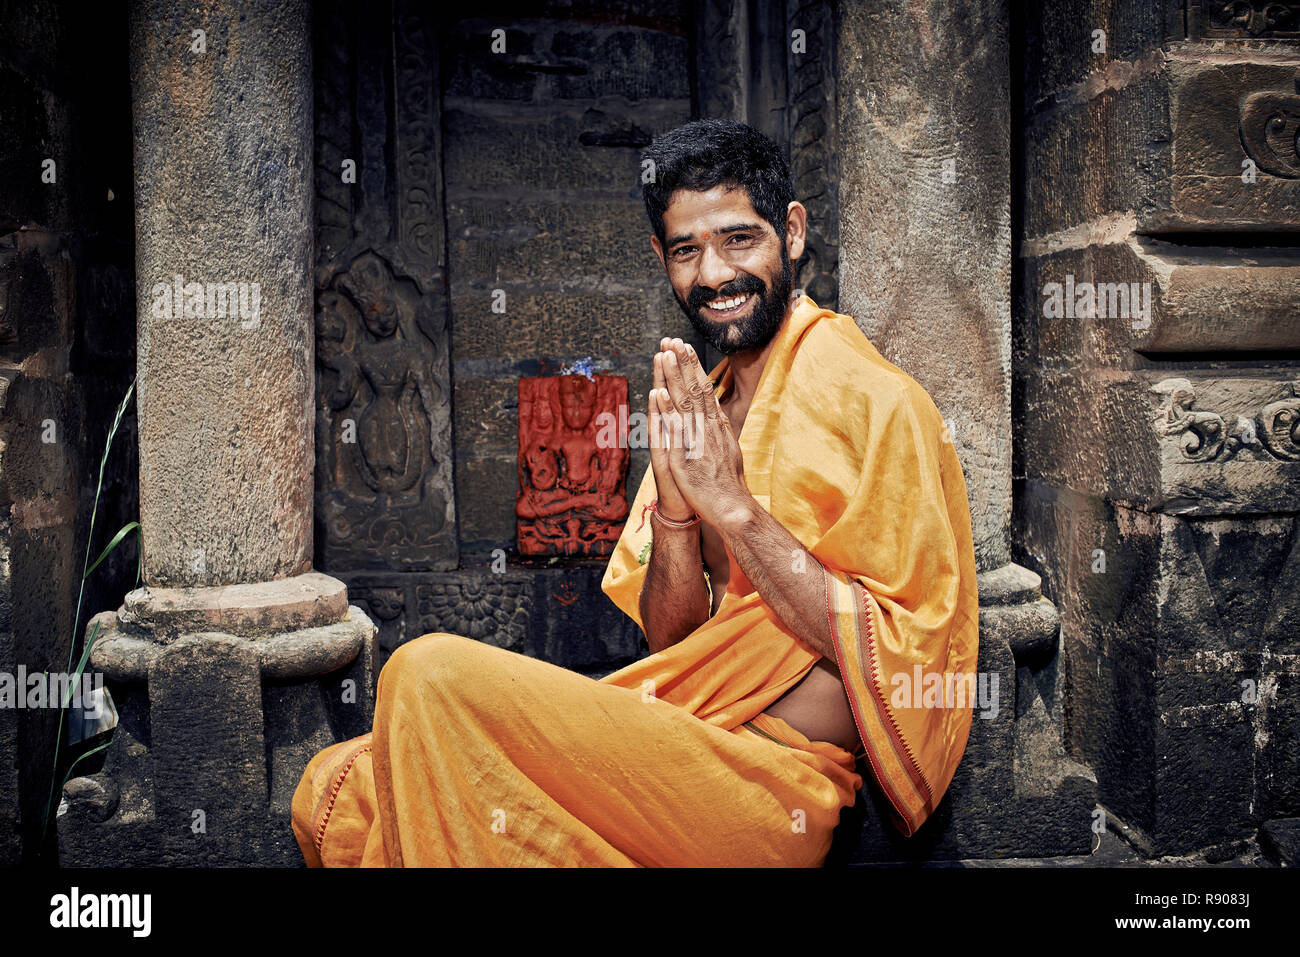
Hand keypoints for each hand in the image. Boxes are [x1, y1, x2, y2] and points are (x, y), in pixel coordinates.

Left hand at [653, 339, 751, 527]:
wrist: (732, 507)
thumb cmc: (729, 483)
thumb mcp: (728, 449)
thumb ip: (720, 429)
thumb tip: (716, 412)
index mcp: (715, 426)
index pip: (704, 389)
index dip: (694, 367)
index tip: (686, 347)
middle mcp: (707, 428)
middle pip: (694, 389)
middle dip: (683, 363)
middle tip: (672, 340)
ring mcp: (696, 440)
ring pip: (684, 403)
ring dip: (673, 378)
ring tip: (665, 355)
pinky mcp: (685, 456)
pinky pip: (675, 430)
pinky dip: (667, 410)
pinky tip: (659, 393)